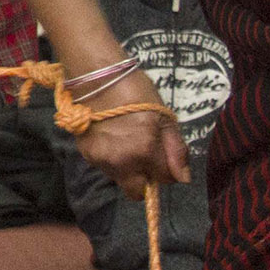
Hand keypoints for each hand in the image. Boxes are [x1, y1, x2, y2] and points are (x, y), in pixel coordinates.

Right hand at [72, 68, 189, 197]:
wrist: (96, 76)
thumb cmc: (135, 90)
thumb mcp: (163, 116)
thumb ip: (176, 149)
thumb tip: (183, 178)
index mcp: (145, 151)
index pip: (164, 179)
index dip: (166, 169)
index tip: (161, 154)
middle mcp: (123, 162)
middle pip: (137, 193)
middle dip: (144, 180)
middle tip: (143, 156)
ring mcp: (102, 160)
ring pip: (120, 180)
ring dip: (127, 169)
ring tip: (125, 140)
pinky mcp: (87, 155)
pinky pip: (105, 167)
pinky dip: (111, 158)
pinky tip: (111, 137)